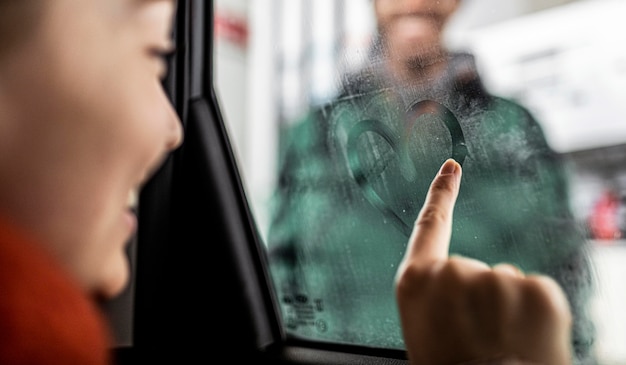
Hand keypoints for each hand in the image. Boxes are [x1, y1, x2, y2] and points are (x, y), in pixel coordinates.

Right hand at [395, 159, 572, 364]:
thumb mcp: (424, 331)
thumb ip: (437, 296)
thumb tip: (459, 283)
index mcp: (416, 282)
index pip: (429, 226)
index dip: (440, 194)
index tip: (452, 167)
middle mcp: (453, 270)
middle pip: (473, 269)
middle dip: (480, 298)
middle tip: (479, 341)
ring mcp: (496, 276)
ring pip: (505, 283)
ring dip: (507, 309)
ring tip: (501, 346)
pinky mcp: (536, 288)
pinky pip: (534, 293)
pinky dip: (534, 315)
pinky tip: (524, 341)